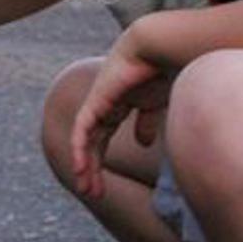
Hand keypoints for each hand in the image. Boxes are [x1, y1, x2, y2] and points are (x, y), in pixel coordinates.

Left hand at [70, 34, 168, 198]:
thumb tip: (143, 143)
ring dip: (85, 165)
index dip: (102, 161)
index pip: (102, 138)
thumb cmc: (161, 70)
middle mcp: (103, 106)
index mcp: (117, 106)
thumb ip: (147, 122)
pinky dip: (81, 150)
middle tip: (93, 194)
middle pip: (92, 144)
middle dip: (92, 169)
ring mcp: (97, 103)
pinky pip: (83, 130)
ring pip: (85, 141)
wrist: (157, 47)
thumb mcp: (155, 104)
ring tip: (87, 188)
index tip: (104, 186)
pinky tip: (81, 167)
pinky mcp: (95, 102)